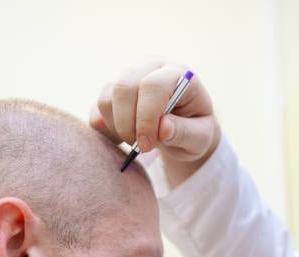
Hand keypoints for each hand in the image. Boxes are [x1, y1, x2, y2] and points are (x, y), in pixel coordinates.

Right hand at [91, 58, 220, 185]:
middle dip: (128, 124)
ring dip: (117, 127)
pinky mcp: (112, 89)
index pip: (153, 86)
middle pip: (124, 87)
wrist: (183, 128)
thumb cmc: (195, 131)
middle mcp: (151, 67)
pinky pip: (97, 108)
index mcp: (178, 74)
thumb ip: (186, 133)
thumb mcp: (200, 138)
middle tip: (140, 147)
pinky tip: (125, 137)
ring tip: (136, 142)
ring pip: (107, 97)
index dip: (146, 118)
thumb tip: (163, 128)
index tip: (147, 145)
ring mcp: (129, 75)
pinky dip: (107, 128)